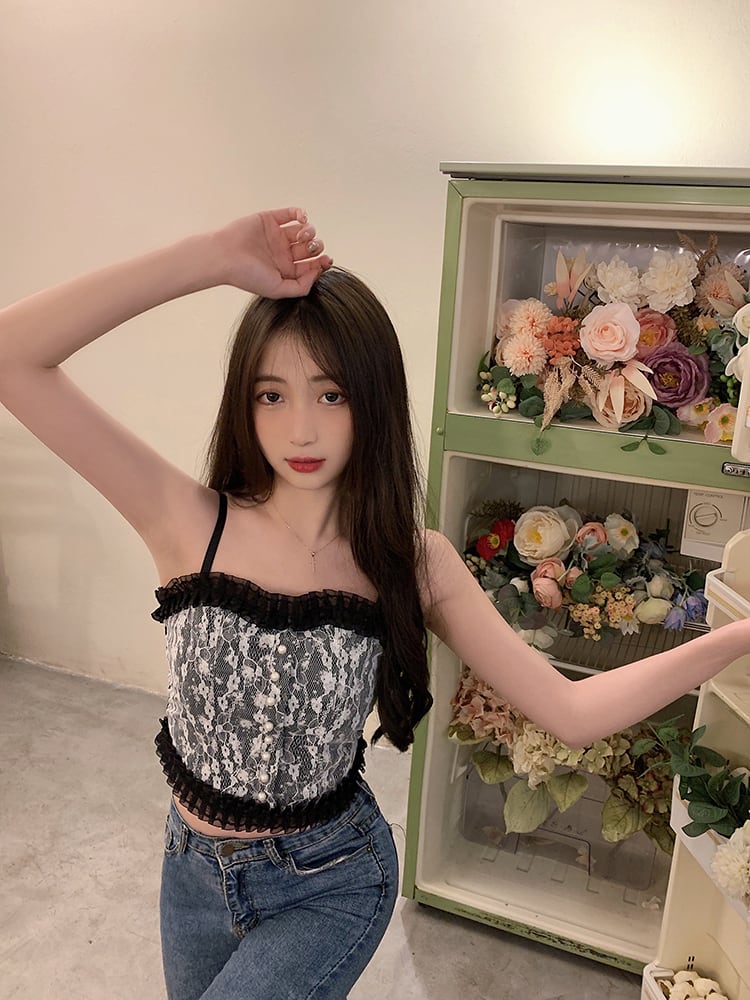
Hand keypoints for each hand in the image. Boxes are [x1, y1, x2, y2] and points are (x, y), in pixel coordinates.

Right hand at [214, 207, 332, 297]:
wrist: (225, 256)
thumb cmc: (247, 275)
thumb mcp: (277, 290)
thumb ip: (300, 287)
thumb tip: (317, 274)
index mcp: (285, 270)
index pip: (310, 265)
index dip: (321, 263)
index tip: (326, 260)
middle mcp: (282, 253)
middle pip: (309, 248)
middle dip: (315, 247)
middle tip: (309, 248)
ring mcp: (276, 235)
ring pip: (303, 230)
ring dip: (309, 231)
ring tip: (302, 236)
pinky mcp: (270, 219)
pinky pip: (291, 213)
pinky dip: (301, 213)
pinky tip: (302, 219)